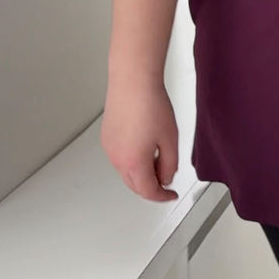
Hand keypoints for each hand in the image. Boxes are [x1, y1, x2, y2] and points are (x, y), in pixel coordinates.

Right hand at [100, 73, 179, 203]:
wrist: (133, 82)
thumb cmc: (151, 105)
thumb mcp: (170, 139)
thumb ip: (170, 164)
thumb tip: (166, 177)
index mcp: (134, 163)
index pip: (148, 191)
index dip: (162, 196)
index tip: (171, 195)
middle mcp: (117, 159)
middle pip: (135, 184)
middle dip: (152, 186)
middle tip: (166, 179)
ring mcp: (109, 148)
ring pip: (126, 171)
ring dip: (142, 172)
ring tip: (158, 156)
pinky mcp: (107, 137)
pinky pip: (120, 157)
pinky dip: (132, 159)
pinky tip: (145, 145)